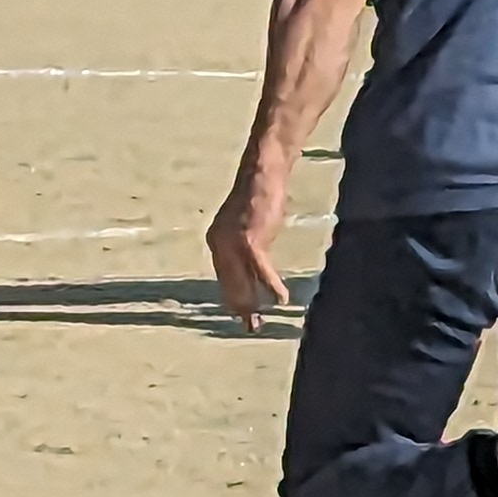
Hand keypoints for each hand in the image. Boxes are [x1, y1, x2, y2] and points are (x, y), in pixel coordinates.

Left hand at [208, 158, 294, 327]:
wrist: (262, 170)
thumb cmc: (260, 192)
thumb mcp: (249, 221)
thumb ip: (247, 240)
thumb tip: (253, 258)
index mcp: (216, 239)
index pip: (223, 275)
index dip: (232, 295)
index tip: (240, 312)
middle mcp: (219, 243)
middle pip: (230, 282)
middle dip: (240, 306)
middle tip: (249, 326)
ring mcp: (233, 242)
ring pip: (242, 280)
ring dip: (251, 303)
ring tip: (257, 321)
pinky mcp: (251, 239)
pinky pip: (261, 270)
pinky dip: (271, 285)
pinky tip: (281, 299)